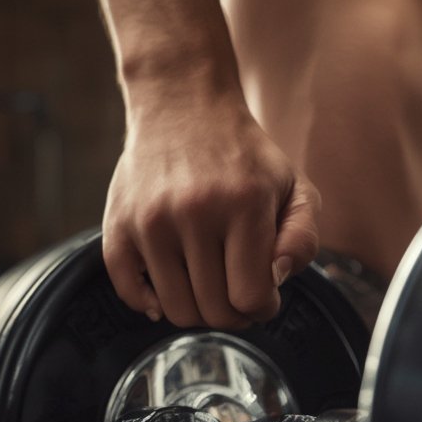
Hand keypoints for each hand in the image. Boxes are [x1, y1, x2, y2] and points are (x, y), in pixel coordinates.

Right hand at [102, 91, 319, 327]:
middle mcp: (193, 212)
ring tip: (210, 285)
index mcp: (243, 204)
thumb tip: (276, 280)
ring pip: (176, 310)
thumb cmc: (245, 156)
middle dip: (235, 314)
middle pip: (214, 311)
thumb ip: (303, 238)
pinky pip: (129, 292)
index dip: (263, 308)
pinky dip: (150, 303)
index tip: (264, 295)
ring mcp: (151, 221)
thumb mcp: (295, 187)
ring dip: (199, 310)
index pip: (251, 296)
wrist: (184, 107)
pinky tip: (172, 285)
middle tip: (238, 293)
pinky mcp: (118, 224)